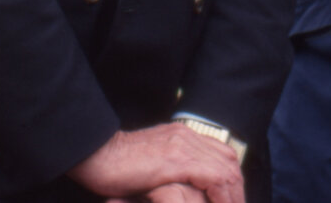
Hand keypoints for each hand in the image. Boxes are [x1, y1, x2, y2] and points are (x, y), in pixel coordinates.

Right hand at [70, 125, 241, 202]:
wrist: (93, 153)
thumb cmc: (114, 165)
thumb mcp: (149, 164)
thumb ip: (169, 169)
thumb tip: (184, 188)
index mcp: (181, 135)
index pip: (222, 155)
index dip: (232, 181)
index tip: (232, 202)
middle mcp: (186, 136)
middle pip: (229, 161)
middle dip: (237, 190)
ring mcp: (182, 146)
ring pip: (225, 170)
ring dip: (233, 196)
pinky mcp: (176, 160)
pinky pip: (213, 178)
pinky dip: (222, 196)